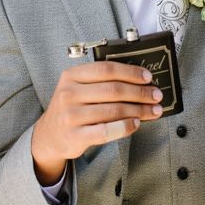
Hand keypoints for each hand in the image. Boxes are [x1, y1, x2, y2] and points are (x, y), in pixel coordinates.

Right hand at [31, 61, 163, 183]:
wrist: (48, 136)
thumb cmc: (72, 108)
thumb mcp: (78, 87)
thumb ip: (101, 81)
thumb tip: (139, 80)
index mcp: (72, 75)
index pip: (106, 69)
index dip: (130, 72)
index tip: (148, 77)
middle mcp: (69, 93)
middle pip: (113, 90)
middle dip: (140, 93)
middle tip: (156, 95)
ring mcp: (70, 115)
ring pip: (113, 110)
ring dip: (139, 110)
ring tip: (153, 111)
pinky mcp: (75, 136)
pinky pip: (106, 130)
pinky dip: (125, 126)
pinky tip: (136, 123)